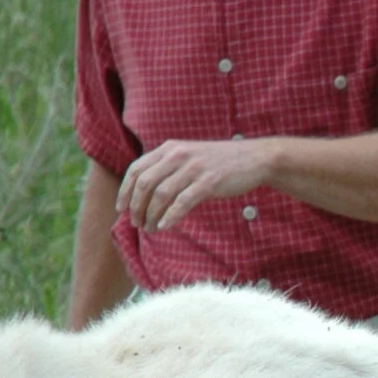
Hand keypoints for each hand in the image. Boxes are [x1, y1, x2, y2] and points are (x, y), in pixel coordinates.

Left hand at [117, 137, 274, 230]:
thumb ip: (169, 168)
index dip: (125, 191)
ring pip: (161, 195)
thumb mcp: (190, 157)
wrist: (256, 158)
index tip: (121, 209)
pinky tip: (166, 226)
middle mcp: (178, 155)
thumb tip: (145, 193)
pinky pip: (182, 202)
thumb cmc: (222, 162)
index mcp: (169, 148)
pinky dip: (170, 216)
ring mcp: (194, 168)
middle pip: (145, 184)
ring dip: (151, 215)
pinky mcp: (209, 182)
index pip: (136, 170)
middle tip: (136, 223)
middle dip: (136, 207)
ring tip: (151, 228)